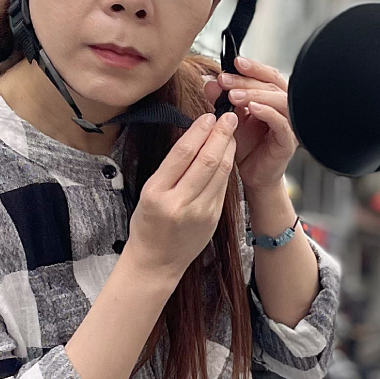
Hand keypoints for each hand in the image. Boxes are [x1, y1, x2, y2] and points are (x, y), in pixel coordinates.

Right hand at [125, 111, 240, 280]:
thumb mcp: (148, 193)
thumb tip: (193, 138)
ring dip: (228, 148)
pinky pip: (223, 187)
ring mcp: (200, 213)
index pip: (183, 154)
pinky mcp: (213, 219)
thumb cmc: (148, 225)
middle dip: (221, 135)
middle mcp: (179, 203)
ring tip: (231, 131)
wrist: (156, 262)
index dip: (199, 131)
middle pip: (207, 161)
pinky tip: (228, 155)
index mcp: (157, 193)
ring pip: (221, 173)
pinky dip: (227, 168)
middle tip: (229, 117)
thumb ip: (170, 169)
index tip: (208, 116)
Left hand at [217, 56, 296, 190]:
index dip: (252, 67)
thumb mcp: (229, 119)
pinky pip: (281, 122)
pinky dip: (266, 112)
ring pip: (278, 100)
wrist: (253, 176)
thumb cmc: (247, 148)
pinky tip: (252, 108)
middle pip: (271, 84)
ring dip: (255, 94)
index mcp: (271, 99)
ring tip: (234, 95)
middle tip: (226, 80)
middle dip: (247, 80)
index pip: (266, 76)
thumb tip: (210, 82)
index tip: (234, 62)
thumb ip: (221, 100)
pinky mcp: (288, 141)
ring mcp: (289, 124)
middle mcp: (283, 109)